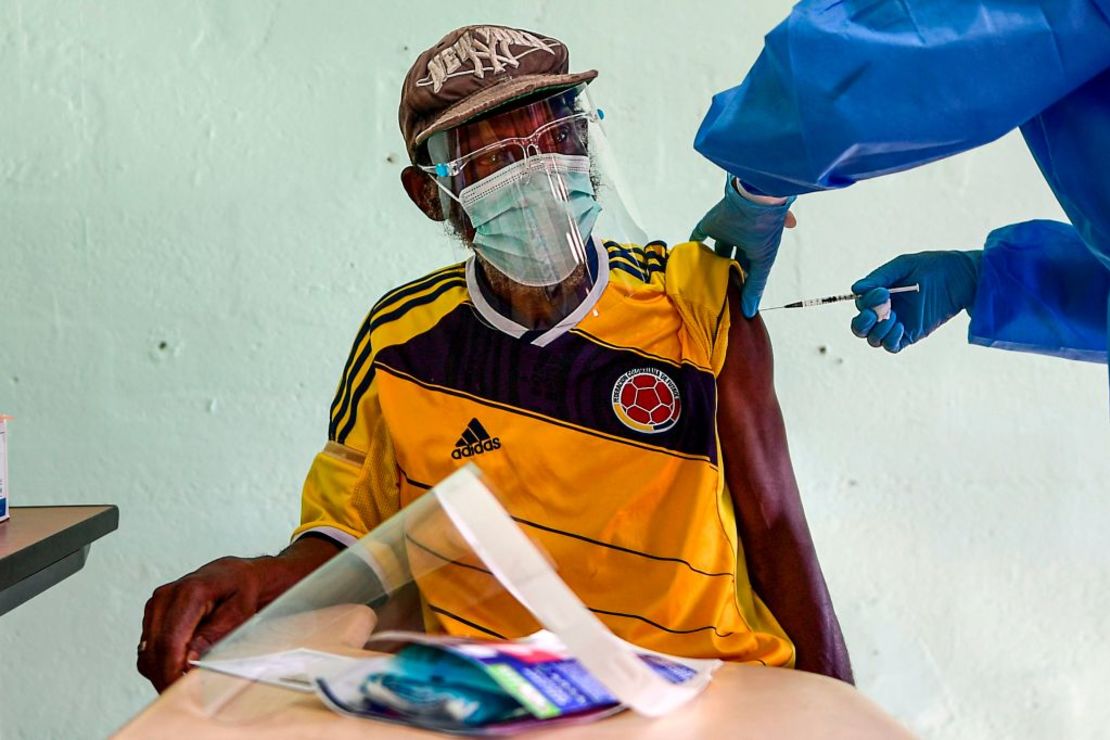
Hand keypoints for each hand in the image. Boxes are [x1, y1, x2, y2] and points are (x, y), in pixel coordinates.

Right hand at [137, 556, 269, 691]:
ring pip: (147, 650)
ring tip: (183, 682)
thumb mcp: (239, 614)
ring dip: (160, 671)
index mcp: (190, 592)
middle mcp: (167, 595)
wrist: (235, 575)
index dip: (171, 671)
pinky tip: (179, 667)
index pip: (170, 641)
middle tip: (181, 696)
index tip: (178, 691)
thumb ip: (213, 635)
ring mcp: (156, 603)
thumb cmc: (241, 591)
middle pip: (154, 649)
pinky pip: (147, 646)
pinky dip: (159, 662)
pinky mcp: (152, 613)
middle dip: (165, 677)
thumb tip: (188, 660)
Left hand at [691, 176, 795, 317]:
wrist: (756, 197)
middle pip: (733, 260)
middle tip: (719, 291)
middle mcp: (742, 238)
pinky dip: (694, 243)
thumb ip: (754, 286)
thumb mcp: (763, 262)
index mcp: (757, 247)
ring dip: (711, 261)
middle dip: (727, 273)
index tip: (736, 299)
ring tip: (703, 279)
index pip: (749, 268)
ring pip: (717, 249)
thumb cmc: (765, 229)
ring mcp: (726, 229)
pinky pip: (700, 233)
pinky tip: (688, 255)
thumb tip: (750, 311)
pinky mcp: (711, 222)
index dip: (744, 282)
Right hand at [850, 250, 981, 351]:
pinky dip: (889, 339)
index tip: (883, 292)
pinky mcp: (910, 335)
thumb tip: (855, 288)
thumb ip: (879, 277)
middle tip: (876, 312)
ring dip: (877, 330)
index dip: (866, 302)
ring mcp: (897, 325)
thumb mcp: (904, 266)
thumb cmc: (933, 266)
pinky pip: (891, 346)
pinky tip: (900, 326)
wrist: (963, 276)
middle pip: (860, 327)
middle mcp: (884, 311)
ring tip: (894, 317)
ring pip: (873, 339)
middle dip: (862, 322)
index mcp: (879, 294)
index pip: (860, 304)